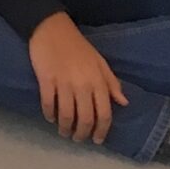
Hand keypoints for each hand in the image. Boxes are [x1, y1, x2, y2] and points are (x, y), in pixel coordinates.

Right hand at [27, 13, 125, 142]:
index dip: (101, 130)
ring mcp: (64, 83)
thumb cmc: (78, 45)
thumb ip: (112, 83)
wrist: (51, 27)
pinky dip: (49, 114)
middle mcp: (83, 85)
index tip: (97, 140)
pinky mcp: (46, 80)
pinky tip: (50, 118)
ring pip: (66, 115)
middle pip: (85, 118)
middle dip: (82, 133)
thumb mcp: (100, 62)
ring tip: (64, 132)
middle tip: (78, 139)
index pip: (104, 114)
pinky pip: (48, 103)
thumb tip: (123, 102)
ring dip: (65, 128)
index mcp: (98, 82)